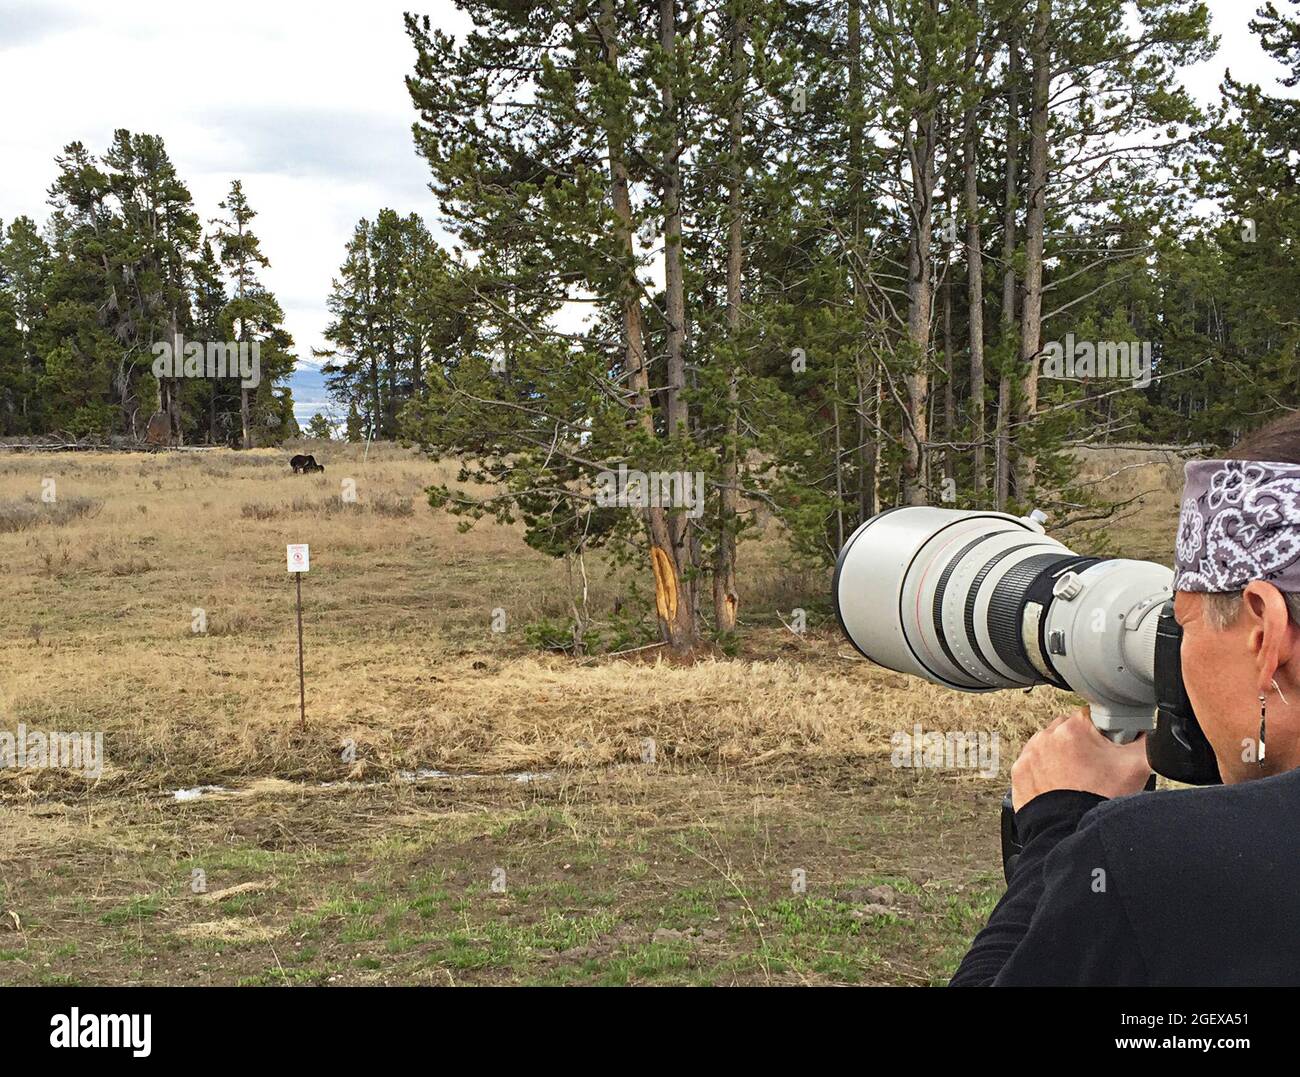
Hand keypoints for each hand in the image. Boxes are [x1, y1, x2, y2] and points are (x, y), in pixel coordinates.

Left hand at [1010, 706, 1152, 811]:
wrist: (1072, 832)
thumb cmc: (1101, 800)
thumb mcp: (1138, 766)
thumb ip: (1146, 740)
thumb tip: (1146, 730)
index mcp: (1074, 728)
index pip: (1092, 717)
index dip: (1104, 733)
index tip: (1108, 748)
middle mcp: (1047, 736)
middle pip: (1070, 730)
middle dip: (1082, 744)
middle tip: (1094, 767)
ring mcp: (1030, 754)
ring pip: (1050, 746)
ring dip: (1061, 757)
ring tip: (1077, 779)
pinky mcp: (1019, 771)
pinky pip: (1034, 763)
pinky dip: (1045, 771)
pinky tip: (1060, 785)